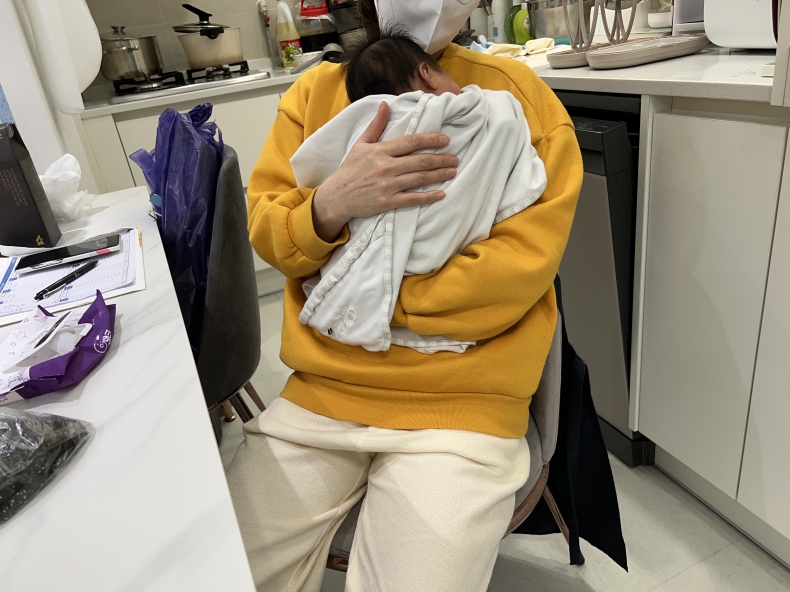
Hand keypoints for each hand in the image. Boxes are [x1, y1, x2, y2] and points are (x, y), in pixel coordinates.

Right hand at [312, 102, 458, 241]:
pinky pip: (412, 199)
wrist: (337, 196)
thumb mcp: (360, 144)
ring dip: (438, 175)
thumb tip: (385, 105)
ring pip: (419, 178)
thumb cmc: (350, 169)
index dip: (430, 139)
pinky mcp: (387, 202)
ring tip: (452, 172)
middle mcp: (385, 167)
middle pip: (419, 160)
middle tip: (455, 158)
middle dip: (440, 159)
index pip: (410, 142)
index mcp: (380, 151)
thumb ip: (376, 125)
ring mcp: (387, 185)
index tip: (445, 140)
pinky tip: (441, 194)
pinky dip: (428, 197)